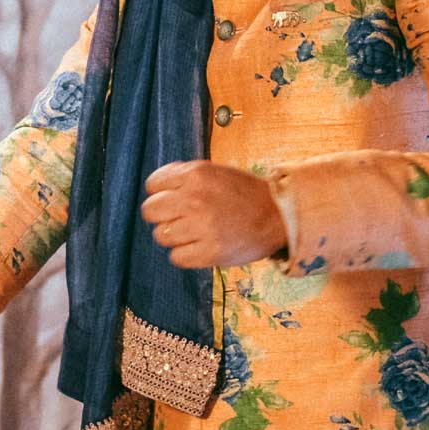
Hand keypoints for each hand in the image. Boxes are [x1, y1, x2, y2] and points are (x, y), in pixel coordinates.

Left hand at [141, 161, 285, 267]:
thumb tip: (153, 188)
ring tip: (194, 232)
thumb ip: (182, 176)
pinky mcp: (211, 252)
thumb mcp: (213, 171)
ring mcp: (203, 227)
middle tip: (181, 217)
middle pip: (150, 211)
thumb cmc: (242, 193)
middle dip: (162, 215)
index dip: (161, 192)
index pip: (152, 185)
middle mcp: (196, 199)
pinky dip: (185, 255)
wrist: (278, 215)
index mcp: (196, 174)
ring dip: (174, 236)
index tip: (175, 197)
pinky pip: (176, 257)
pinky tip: (199, 246)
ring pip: (160, 236)